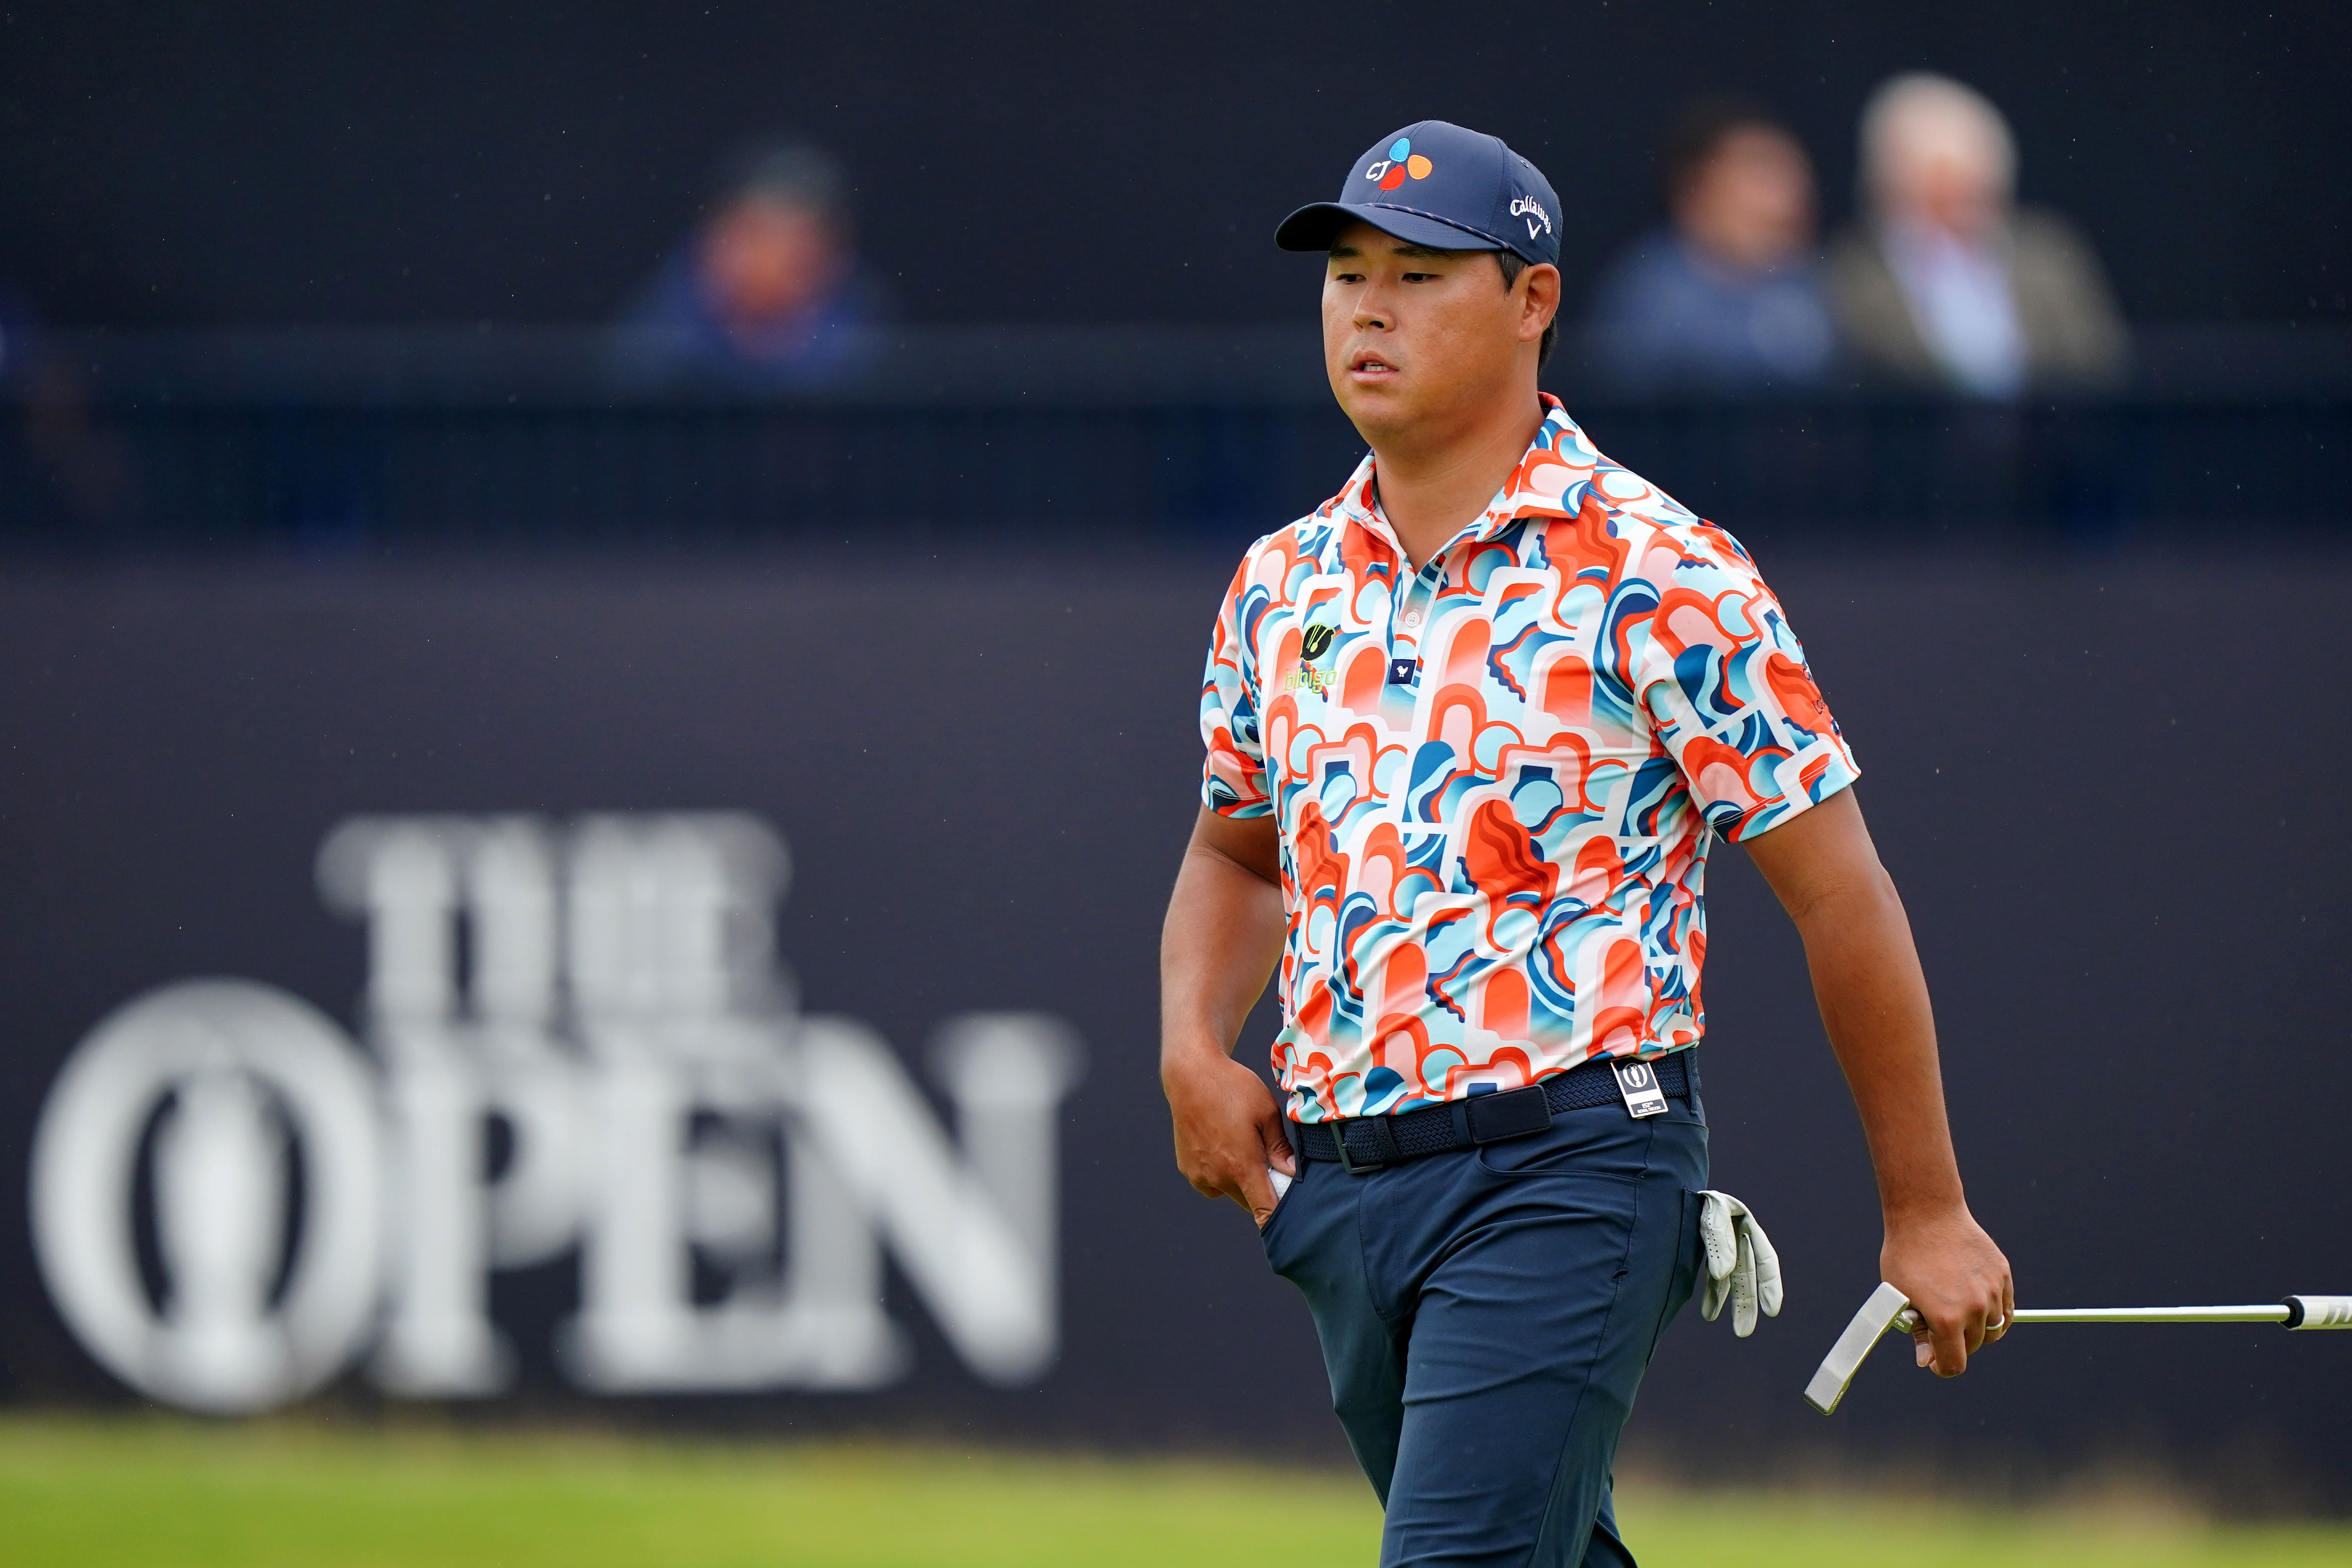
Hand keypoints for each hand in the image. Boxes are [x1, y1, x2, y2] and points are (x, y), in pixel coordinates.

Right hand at [1164, 1048, 1294, 1226]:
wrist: (1191, 1075)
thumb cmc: (1232, 1088)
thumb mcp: (1267, 1111)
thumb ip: (1279, 1146)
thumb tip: (1289, 1172)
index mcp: (1242, 1165)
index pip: (1264, 1210)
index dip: (1278, 1219)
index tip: (1290, 1219)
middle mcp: (1218, 1176)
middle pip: (1249, 1202)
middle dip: (1262, 1191)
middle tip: (1269, 1162)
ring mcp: (1200, 1174)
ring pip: (1230, 1192)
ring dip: (1240, 1182)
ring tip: (1241, 1148)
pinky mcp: (1187, 1169)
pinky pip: (1211, 1184)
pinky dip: (1220, 1175)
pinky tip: (1222, 1148)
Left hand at [1697, 1190, 1783, 1336]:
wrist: (1669, 1185)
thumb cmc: (1693, 1195)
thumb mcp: (1710, 1211)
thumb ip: (1718, 1240)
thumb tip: (1723, 1274)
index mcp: (1745, 1222)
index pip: (1764, 1258)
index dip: (1770, 1285)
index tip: (1773, 1311)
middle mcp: (1737, 1236)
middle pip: (1747, 1275)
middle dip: (1747, 1304)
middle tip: (1744, 1332)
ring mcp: (1721, 1245)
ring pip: (1729, 1280)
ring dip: (1728, 1303)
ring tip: (1737, 1330)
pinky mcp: (1705, 1252)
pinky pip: (1712, 1278)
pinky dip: (1711, 1295)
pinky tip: (1708, 1313)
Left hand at [1881, 1205, 2012, 1376]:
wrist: (1926, 1214)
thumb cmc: (1906, 1255)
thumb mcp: (1900, 1296)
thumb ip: (1917, 1332)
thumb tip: (1927, 1361)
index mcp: (1946, 1319)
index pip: (1954, 1364)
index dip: (1942, 1367)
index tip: (1934, 1361)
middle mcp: (1974, 1309)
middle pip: (1974, 1345)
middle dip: (1957, 1342)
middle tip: (1938, 1324)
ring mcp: (1992, 1290)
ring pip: (1992, 1327)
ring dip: (1976, 1326)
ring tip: (1956, 1308)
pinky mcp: (2002, 1273)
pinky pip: (2005, 1306)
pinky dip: (1993, 1310)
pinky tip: (1975, 1299)